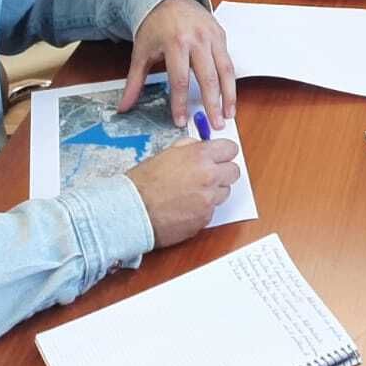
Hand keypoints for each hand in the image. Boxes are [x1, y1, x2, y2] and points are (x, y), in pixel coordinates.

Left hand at [125, 0, 236, 127]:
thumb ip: (135, 82)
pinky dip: (231, 81)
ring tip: (229, 114)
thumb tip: (123, 108)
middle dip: (212, 104)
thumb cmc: (154, 27)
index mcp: (175, 43)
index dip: (181, 103)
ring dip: (229, 94)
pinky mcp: (221, 35)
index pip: (180, 80)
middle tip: (216, 125)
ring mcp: (212, 36)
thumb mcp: (141, 53)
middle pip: (208, 77)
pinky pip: (228, 61)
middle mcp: (198, 39)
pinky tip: (230, 96)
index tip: (181, 122)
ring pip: (225, 70)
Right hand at [126, 138, 241, 247]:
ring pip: (225, 193)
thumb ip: (189, 148)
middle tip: (209, 176)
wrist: (131, 211)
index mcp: (200, 156)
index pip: (231, 149)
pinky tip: (185, 207)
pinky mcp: (204, 219)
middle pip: (234, 172)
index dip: (224, 153)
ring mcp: (208, 200)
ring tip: (191, 193)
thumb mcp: (166, 154)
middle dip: (223, 173)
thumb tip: (202, 147)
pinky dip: (202, 209)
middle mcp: (209, 177)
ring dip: (213, 192)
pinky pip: (211, 211)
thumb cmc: (144, 182)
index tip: (221, 157)